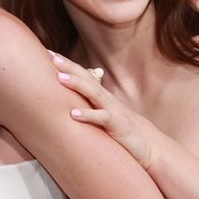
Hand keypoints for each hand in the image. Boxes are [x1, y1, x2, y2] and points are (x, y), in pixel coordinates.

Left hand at [50, 52, 159, 170]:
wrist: (150, 146)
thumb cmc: (122, 131)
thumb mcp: (104, 115)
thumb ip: (90, 106)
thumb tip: (68, 101)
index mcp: (102, 97)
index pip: (83, 76)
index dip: (67, 65)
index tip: (48, 52)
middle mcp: (107, 99)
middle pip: (87, 78)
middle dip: (69, 66)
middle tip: (50, 55)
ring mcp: (113, 111)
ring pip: (94, 94)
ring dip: (77, 84)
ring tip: (59, 77)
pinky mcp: (118, 126)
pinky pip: (103, 119)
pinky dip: (88, 116)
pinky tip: (73, 114)